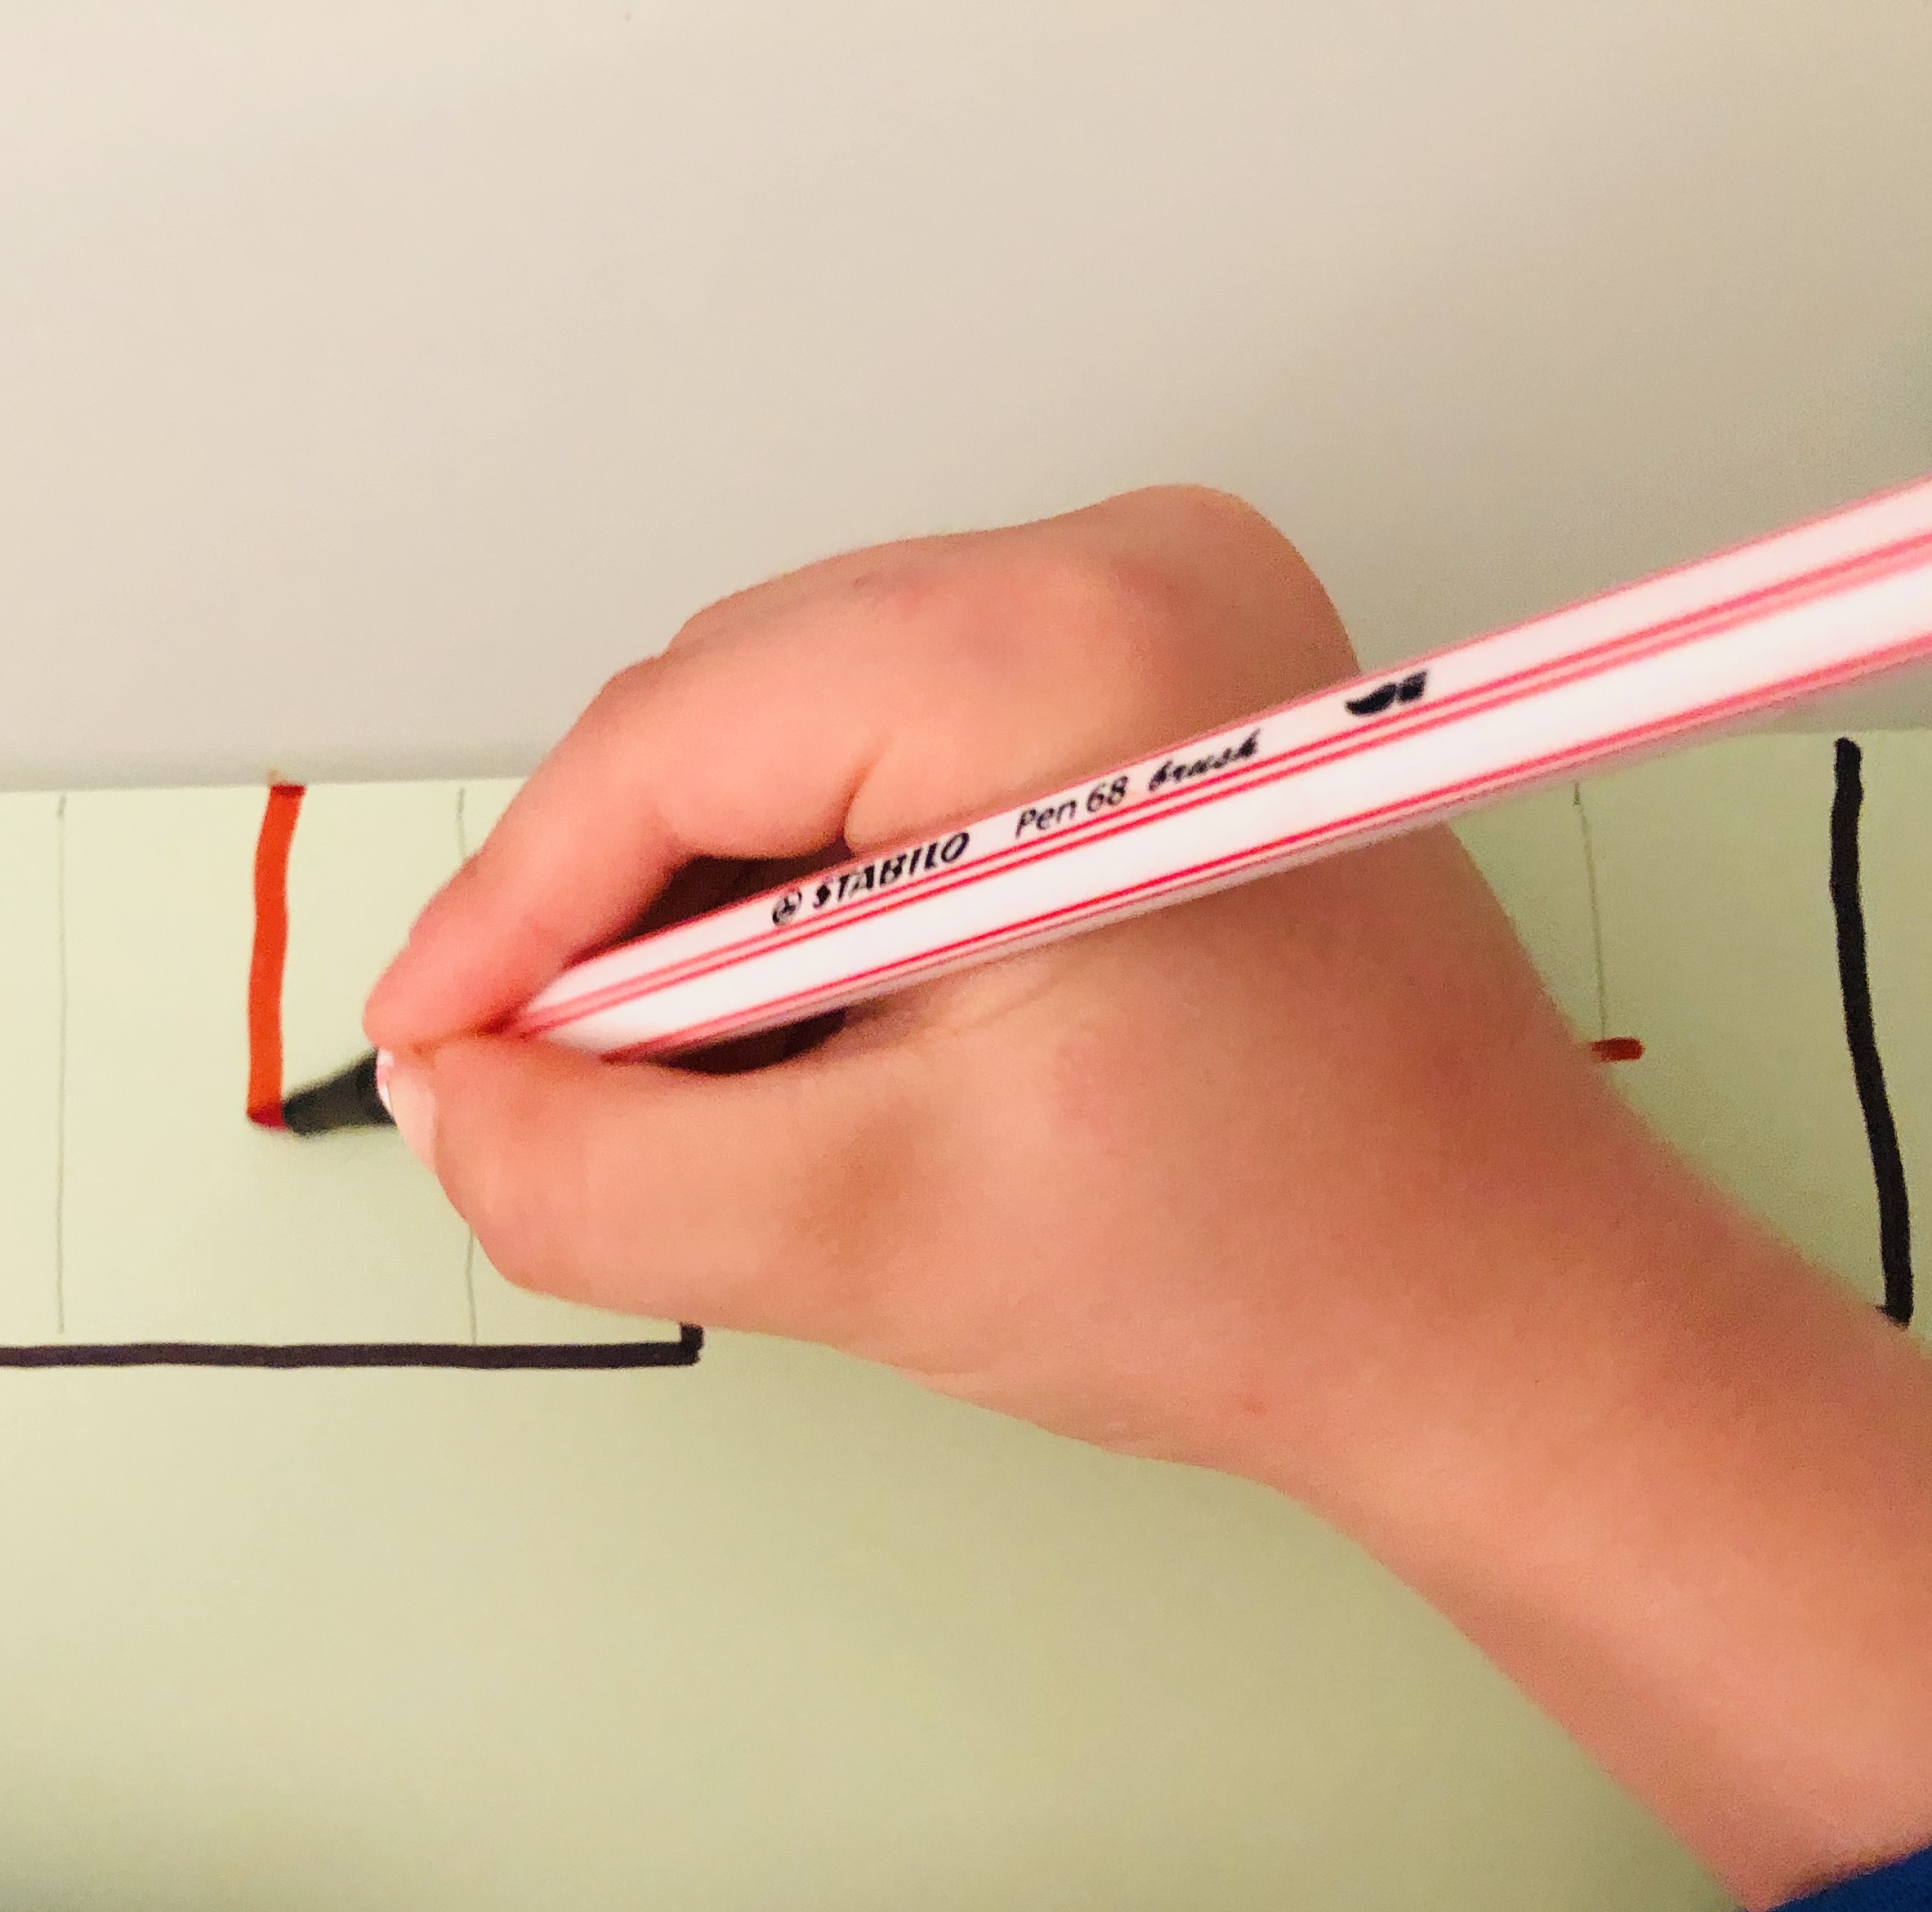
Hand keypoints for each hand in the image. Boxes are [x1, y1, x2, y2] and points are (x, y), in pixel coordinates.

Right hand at [364, 490, 1931, 1906]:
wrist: (1501, 1319)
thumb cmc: (1276, 1268)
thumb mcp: (864, 1240)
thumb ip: (594, 1170)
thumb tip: (451, 1092)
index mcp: (1071, 654)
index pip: (670, 735)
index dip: (511, 910)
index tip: (430, 1048)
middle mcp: (1131, 572)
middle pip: (724, 716)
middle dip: (620, 923)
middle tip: (581, 1110)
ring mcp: (1163, 614)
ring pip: (793, 738)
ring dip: (717, 919)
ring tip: (742, 1101)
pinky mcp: (1168, 687)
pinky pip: (894, 755)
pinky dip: (818, 899)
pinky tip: (843, 1041)